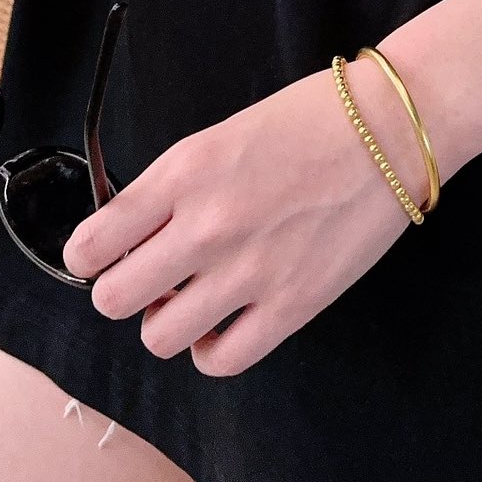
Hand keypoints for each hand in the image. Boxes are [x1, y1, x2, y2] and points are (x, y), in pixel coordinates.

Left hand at [62, 65, 420, 375]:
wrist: (390, 129)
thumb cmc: (309, 121)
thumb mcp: (219, 136)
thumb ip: (169, 188)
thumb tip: (133, 238)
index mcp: (183, 174)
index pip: (91, 244)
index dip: (91, 255)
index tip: (107, 254)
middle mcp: (207, 225)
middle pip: (113, 298)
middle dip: (124, 290)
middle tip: (151, 278)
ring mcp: (250, 271)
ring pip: (159, 337)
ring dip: (167, 322)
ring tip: (192, 300)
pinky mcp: (292, 305)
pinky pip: (221, 360)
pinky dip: (211, 349)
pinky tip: (224, 323)